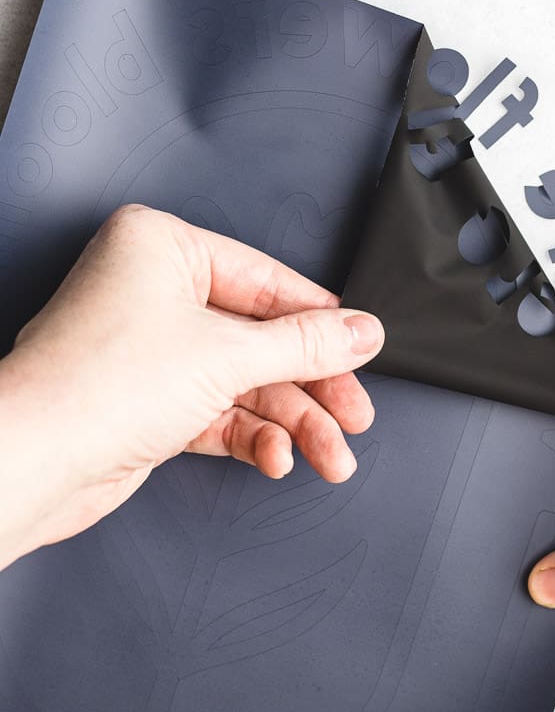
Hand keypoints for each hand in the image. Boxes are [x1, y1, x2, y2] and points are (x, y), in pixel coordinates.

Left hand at [0, 204, 383, 569]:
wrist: (30, 463)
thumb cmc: (95, 386)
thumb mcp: (226, 355)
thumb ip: (304, 345)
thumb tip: (361, 331)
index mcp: (162, 248)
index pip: (267, 282)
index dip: (321, 322)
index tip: (363, 348)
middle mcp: (154, 291)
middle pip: (261, 338)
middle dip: (311, 386)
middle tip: (353, 415)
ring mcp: (151, 348)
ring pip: (245, 381)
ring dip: (291, 422)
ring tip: (329, 455)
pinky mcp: (149, 400)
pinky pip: (218, 410)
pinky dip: (252, 436)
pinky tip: (276, 458)